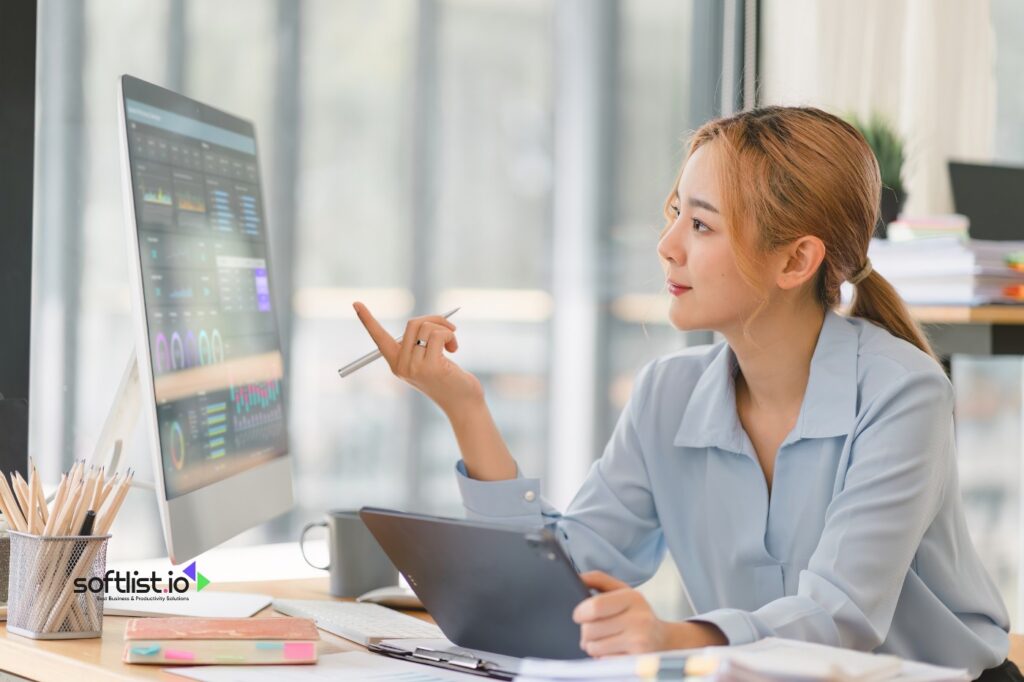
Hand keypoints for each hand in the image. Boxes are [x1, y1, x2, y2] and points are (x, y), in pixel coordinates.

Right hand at [353, 302, 484, 415]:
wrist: (463, 404)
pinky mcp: (431, 367)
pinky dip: (450, 335)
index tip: (356, 303)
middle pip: (412, 324)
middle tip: (449, 328)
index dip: (368, 320)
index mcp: (397, 364)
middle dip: (434, 320)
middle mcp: (402, 367)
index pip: (379, 338)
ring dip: (445, 329)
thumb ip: (421, 343)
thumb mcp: (429, 361)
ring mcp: (415, 368)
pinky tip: (454, 348)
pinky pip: (438, 335)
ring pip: (427, 327)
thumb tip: (426, 320)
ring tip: (453, 343)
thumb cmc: (449, 380)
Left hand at [574, 571, 725, 656]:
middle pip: (589, 629)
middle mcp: (639, 619)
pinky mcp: (636, 661)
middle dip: (586, 632)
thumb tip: (577, 577)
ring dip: (593, 646)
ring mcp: (639, 642)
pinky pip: (603, 661)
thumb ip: (598, 580)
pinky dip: (603, 658)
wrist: (663, 640)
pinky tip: (614, 651)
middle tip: (597, 630)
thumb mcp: (621, 591)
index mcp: (632, 598)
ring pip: (593, 647)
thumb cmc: (636, 614)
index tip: (579, 615)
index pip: (595, 606)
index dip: (580, 612)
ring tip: (605, 640)